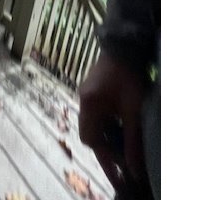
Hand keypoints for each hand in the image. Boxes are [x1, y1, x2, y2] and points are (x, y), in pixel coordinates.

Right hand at [78, 52, 148, 192]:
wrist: (125, 44)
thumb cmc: (128, 75)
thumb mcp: (133, 109)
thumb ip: (131, 138)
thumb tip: (133, 165)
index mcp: (89, 105)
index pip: (90, 140)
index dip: (105, 158)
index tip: (119, 172)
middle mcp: (83, 100)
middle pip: (89, 133)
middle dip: (105, 149)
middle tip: (123, 160)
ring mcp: (87, 93)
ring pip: (94, 124)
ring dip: (107, 137)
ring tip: (125, 147)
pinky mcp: (94, 89)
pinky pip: (97, 114)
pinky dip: (108, 125)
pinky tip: (122, 128)